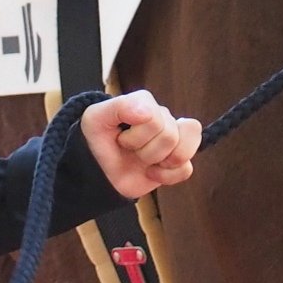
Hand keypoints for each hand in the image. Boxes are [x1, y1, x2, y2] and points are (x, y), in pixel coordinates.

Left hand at [81, 90, 200, 199]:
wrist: (96, 169)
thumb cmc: (97, 140)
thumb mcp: (96, 118)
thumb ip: (121, 106)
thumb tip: (147, 113)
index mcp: (147, 105)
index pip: (157, 120)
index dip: (136, 135)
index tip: (119, 137)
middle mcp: (163, 119)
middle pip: (170, 137)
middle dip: (144, 150)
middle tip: (129, 150)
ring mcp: (172, 141)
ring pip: (181, 152)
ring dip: (156, 162)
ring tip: (142, 161)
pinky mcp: (176, 163)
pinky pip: (186, 169)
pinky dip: (166, 177)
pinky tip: (151, 173)